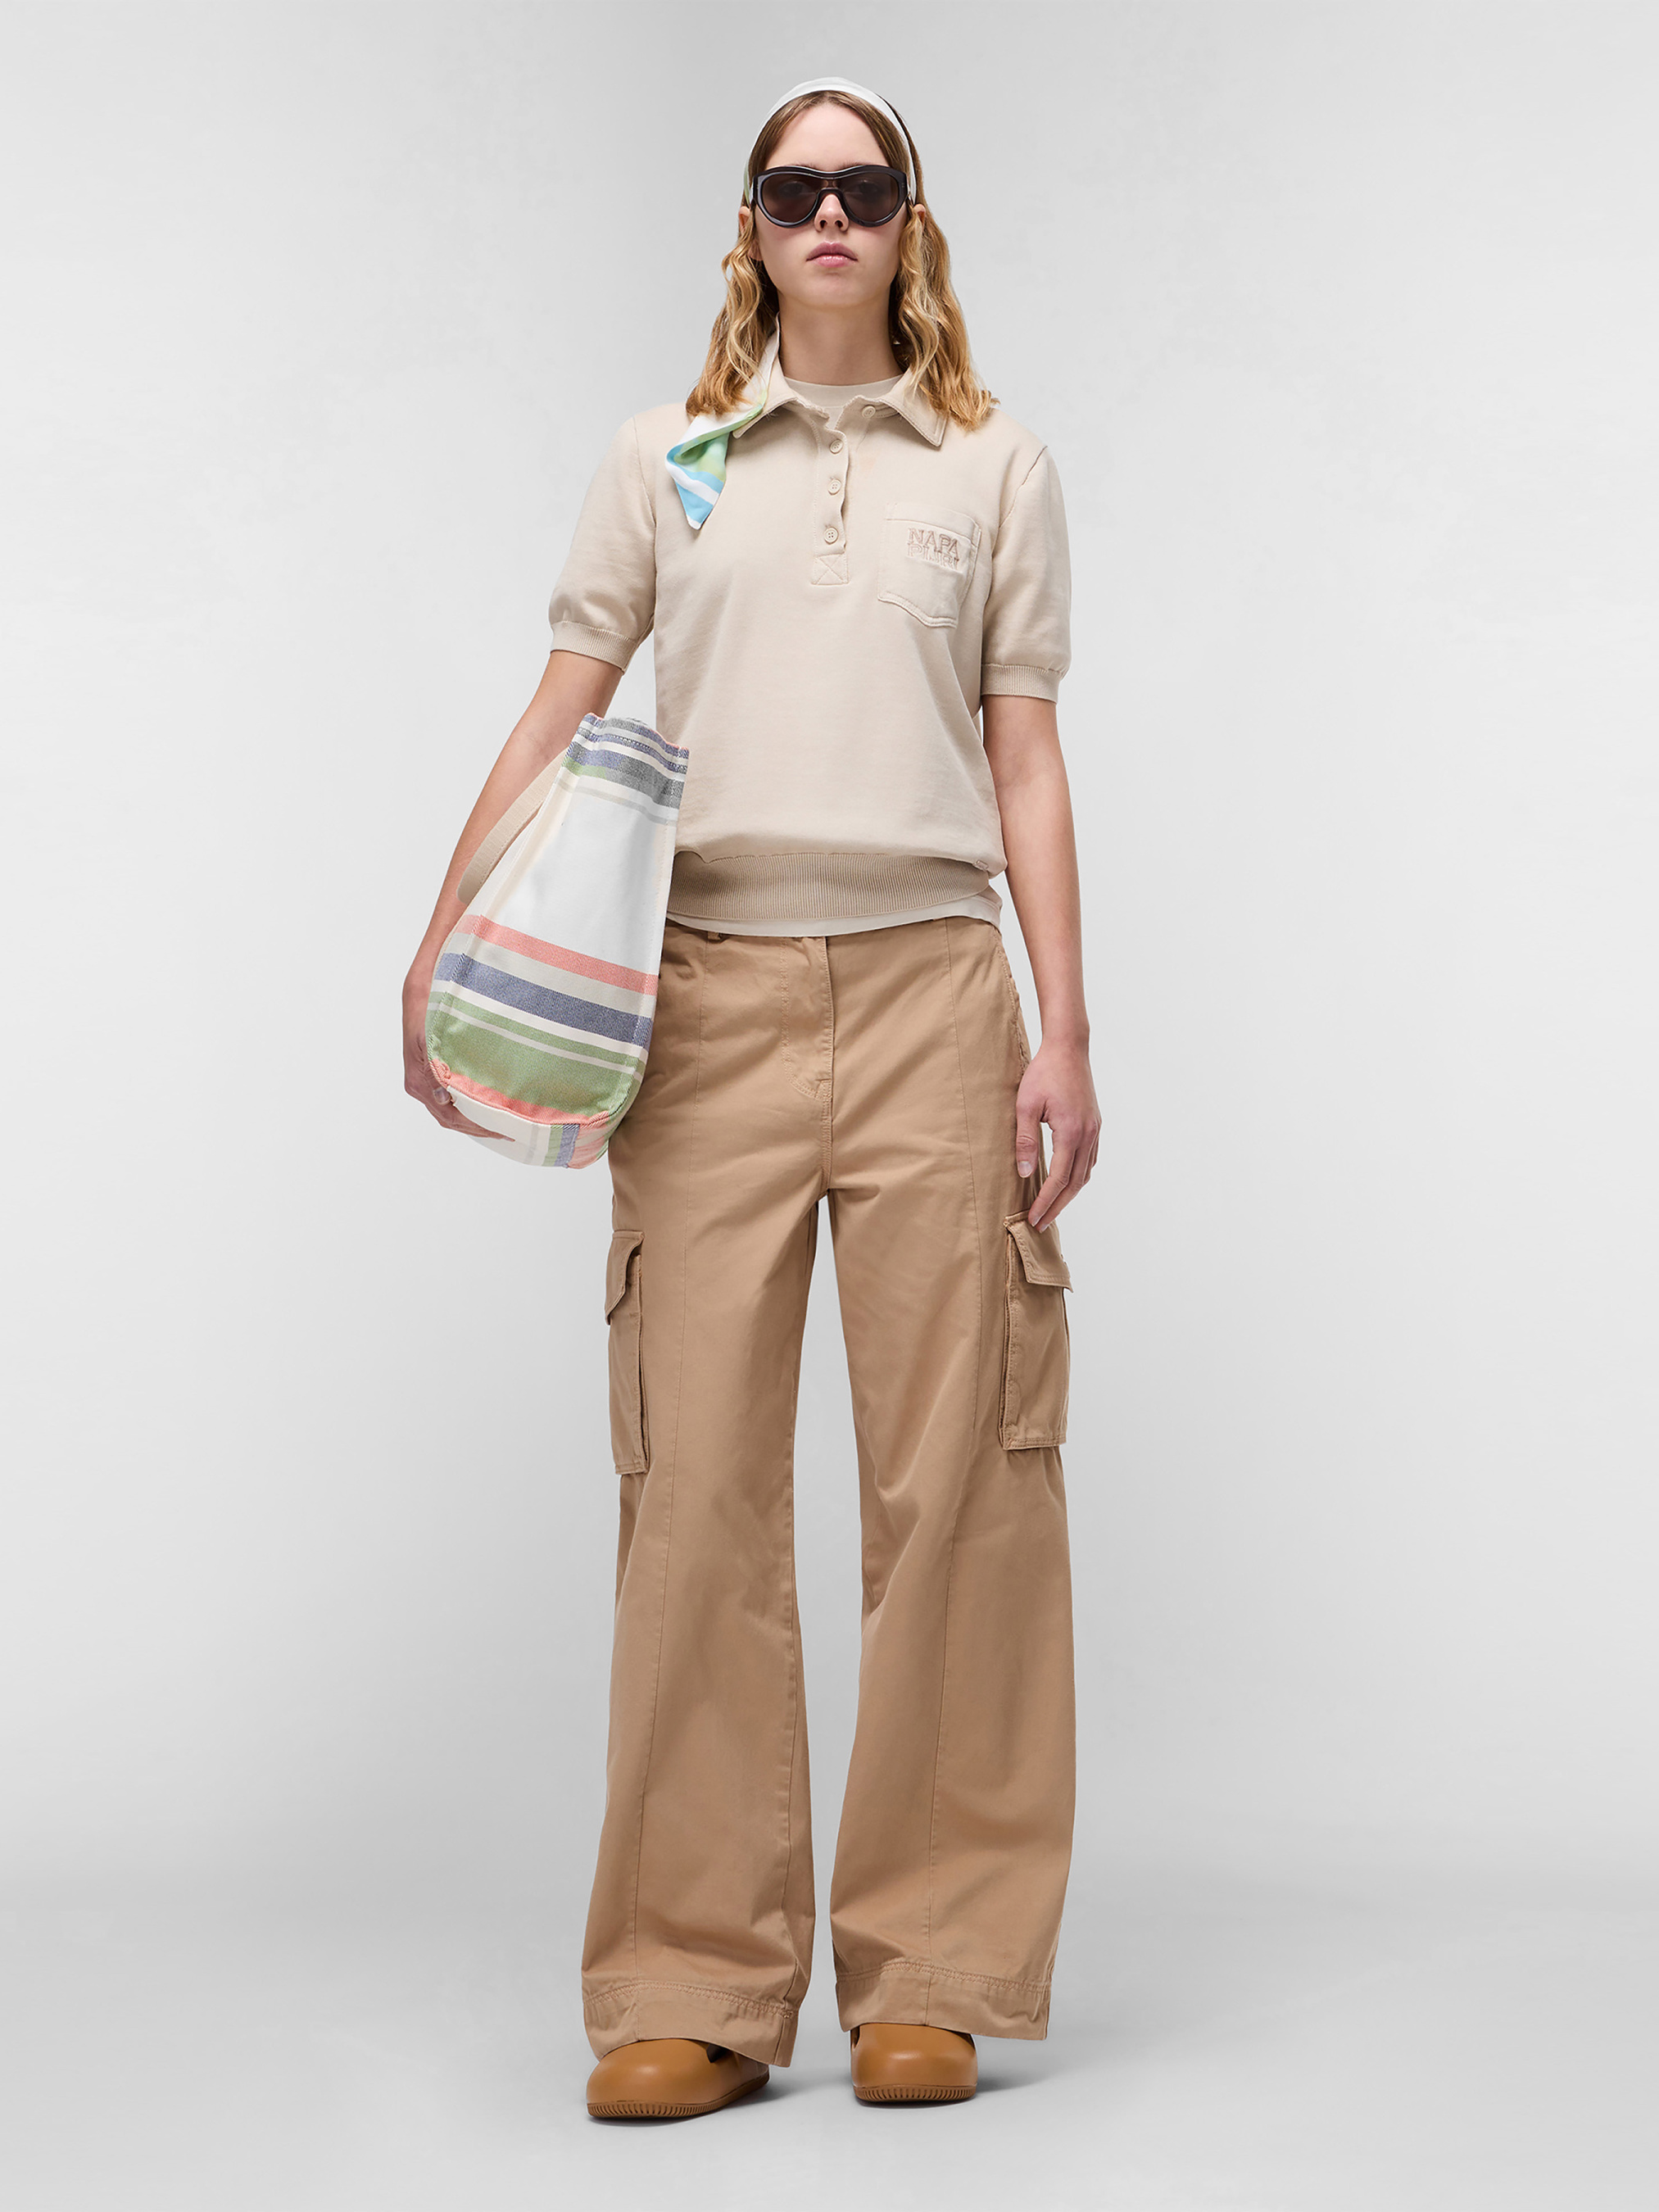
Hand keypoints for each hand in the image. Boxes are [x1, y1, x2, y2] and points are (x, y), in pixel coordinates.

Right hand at [403, 957, 510, 1138]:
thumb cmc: (428, 995)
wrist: (426, 973)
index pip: (449, 1115)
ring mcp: (427, 1075)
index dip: (477, 1126)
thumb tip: (442, 1098)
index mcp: (418, 1077)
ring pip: (453, 1109)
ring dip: (477, 1117)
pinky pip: (453, 1094)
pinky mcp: (435, 1065)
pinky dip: (472, 1102)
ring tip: (505, 1121)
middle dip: (480, 1126)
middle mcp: (421, 1081)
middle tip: (511, 1130)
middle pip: (452, 1118)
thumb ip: (431, 1066)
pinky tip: (490, 1102)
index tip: (504, 1128)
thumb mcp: (427, 1028)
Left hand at [1015, 1037, 1099, 1232]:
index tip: (1034, 1218)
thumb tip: (1024, 1173)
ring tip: (1052, 1208)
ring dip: (1070, 1194)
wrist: (1068, 1048)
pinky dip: (1079, 1177)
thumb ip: (1025, 1141)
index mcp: (1071, 1132)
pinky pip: (1090, 1159)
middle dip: (1058, 1206)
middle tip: (1041, 1224)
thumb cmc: (1044, 1073)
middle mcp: (1088, 1135)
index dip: (1046, 1202)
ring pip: (1085, 1173)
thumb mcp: (1026, 1105)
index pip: (1059, 1179)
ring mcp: (1095, 1130)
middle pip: (1075, 1183)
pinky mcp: (1095, 1125)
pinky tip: (1068, 1183)